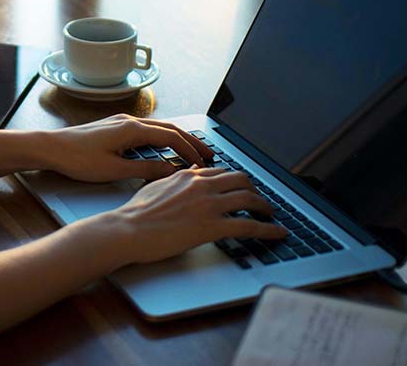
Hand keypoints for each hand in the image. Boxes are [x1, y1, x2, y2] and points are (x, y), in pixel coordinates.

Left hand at [42, 114, 215, 182]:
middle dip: (191, 141)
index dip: (190, 150)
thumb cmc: (77, 158)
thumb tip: (171, 171)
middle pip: (169, 128)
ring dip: (177, 139)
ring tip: (191, 152)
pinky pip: (146, 130)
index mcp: (132, 129)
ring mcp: (121, 122)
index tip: (204, 163)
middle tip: (209, 153)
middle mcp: (129, 121)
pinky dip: (161, 139)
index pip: (171, 137)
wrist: (51, 147)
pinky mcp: (114, 127)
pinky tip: (164, 149)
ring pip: (158, 128)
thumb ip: (145, 170)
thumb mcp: (114, 170)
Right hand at [109, 166, 287, 265]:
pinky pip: (249, 226)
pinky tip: (278, 234)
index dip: (235, 180)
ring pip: (249, 198)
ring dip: (265, 207)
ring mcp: (209, 205)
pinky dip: (269, 230)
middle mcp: (202, 185)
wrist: (128, 230)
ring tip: (271, 215)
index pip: (221, 172)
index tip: (241, 187)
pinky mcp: (212, 226)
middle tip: (260, 199)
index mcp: (188, 176)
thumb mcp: (155, 186)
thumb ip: (175, 179)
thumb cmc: (136, 213)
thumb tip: (187, 173)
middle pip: (240, 180)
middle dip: (255, 189)